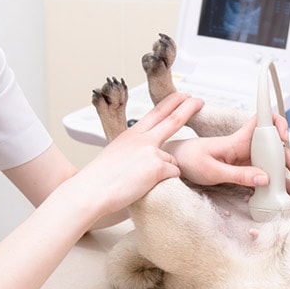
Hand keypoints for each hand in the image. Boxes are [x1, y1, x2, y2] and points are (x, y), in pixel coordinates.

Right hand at [72, 93, 203, 217]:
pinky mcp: (157, 166)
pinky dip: (165, 181)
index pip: (156, 113)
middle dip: (188, 107)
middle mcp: (142, 139)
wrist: (90, 192)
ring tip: (142, 180)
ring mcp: (151, 151)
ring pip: (172, 160)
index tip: (183, 96)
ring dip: (164, 171)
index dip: (172, 103)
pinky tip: (147, 185)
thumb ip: (134, 150)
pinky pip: (173, 174)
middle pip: (173, 119)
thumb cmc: (98, 180)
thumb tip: (145, 155)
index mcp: (131, 134)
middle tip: (199, 101)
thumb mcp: (115, 154)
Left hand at [165, 113, 289, 200]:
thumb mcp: (211, 169)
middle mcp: (248, 148)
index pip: (263, 122)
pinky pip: (268, 179)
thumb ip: (238, 175)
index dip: (278, 123)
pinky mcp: (247, 172)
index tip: (285, 135)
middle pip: (280, 152)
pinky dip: (281, 188)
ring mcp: (249, 161)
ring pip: (278, 167)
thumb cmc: (190, 159)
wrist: (177, 163)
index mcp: (239, 140)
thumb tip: (265, 178)